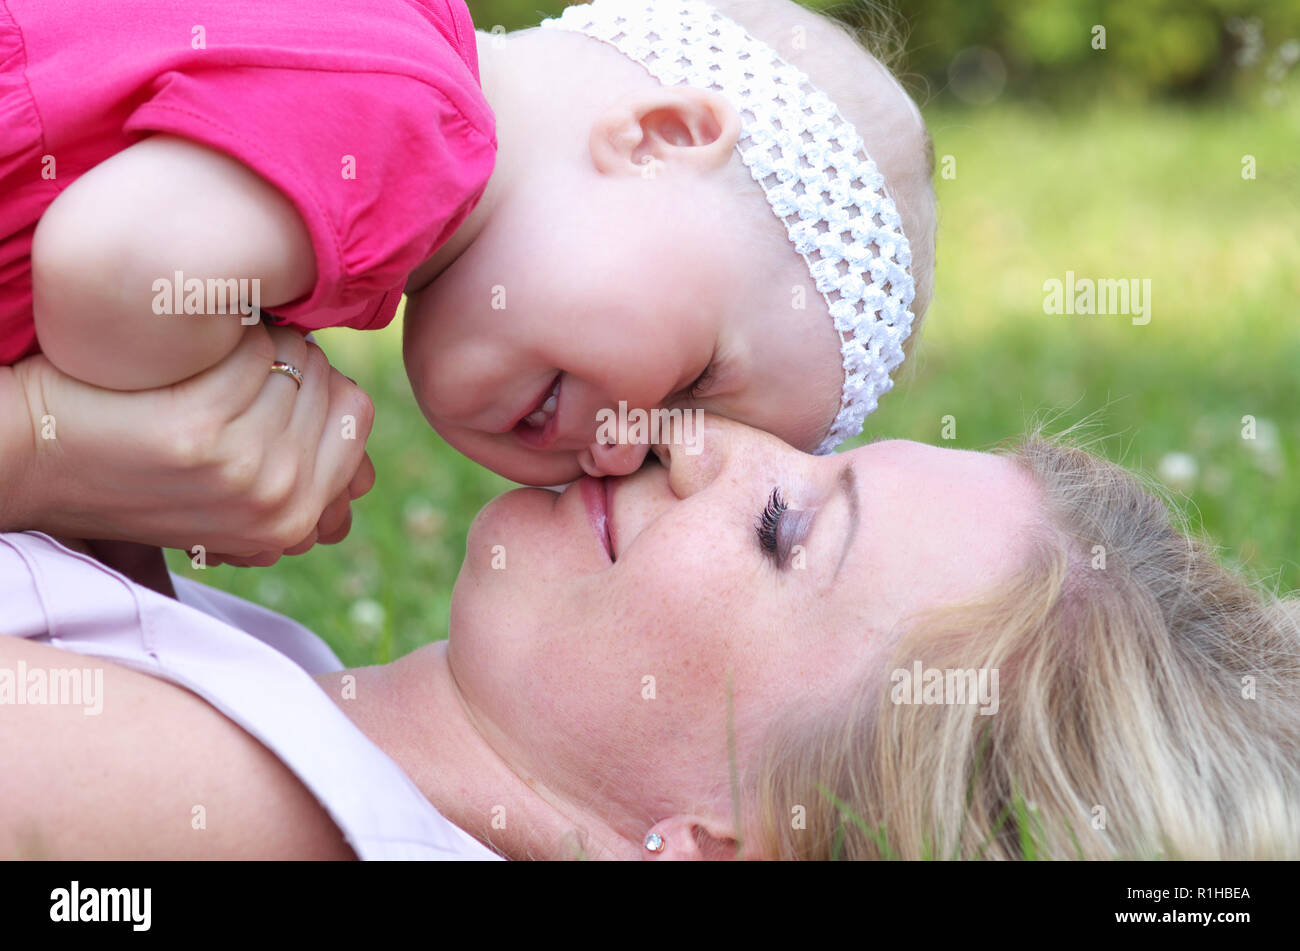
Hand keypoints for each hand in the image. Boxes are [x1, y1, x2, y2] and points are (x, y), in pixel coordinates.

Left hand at [9, 323, 375, 562]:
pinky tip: (181, 352)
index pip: (357, 416)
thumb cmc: (133, 459)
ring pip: (294, 363)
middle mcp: (279, 502)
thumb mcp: (231, 494)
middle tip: (226, 373)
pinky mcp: (198, 431)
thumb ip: (301, 482)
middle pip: (330, 386)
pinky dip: (223, 333)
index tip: (264, 383)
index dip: (317, 381)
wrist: (36, 454)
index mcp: (295, 521)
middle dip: (289, 361)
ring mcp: (241, 471)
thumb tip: (365, 481)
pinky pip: (252, 350)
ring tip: (201, 366)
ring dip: (257, 341)